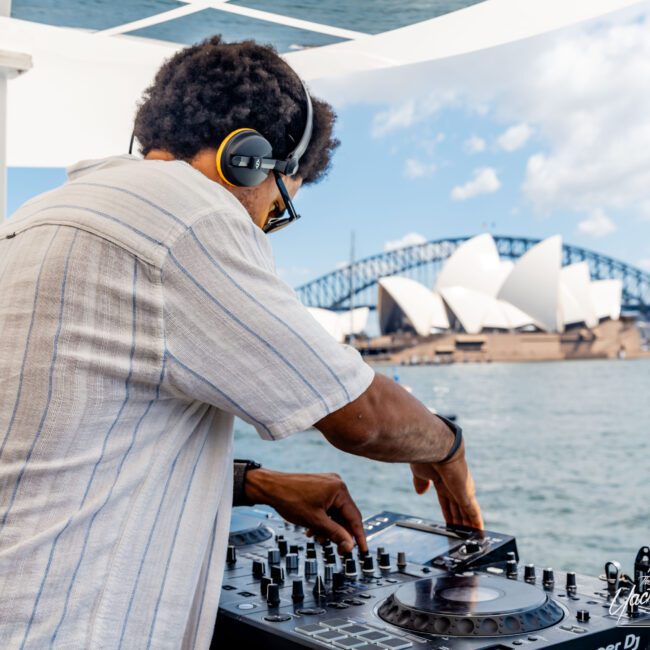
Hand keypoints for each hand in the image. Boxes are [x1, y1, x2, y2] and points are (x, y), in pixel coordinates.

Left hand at [244, 468, 367, 553]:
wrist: (271, 487)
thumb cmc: (290, 499)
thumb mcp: (315, 521)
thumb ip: (335, 534)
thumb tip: (350, 546)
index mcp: (339, 489)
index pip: (354, 517)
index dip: (359, 536)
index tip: (363, 551)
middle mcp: (336, 484)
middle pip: (344, 515)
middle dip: (339, 533)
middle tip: (338, 550)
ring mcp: (328, 484)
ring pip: (335, 512)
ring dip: (329, 527)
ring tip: (318, 538)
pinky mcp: (320, 486)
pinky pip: (328, 506)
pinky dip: (323, 519)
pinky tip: (313, 529)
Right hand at [410, 440, 483, 529]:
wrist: (437, 448)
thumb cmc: (427, 456)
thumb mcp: (420, 473)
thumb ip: (421, 483)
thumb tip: (421, 492)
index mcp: (441, 481)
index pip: (446, 502)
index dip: (448, 513)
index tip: (450, 523)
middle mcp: (454, 486)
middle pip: (458, 509)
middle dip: (460, 522)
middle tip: (463, 534)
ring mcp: (462, 491)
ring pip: (467, 513)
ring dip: (469, 526)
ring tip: (472, 538)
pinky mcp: (467, 495)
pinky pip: (474, 513)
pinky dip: (476, 524)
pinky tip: (479, 533)